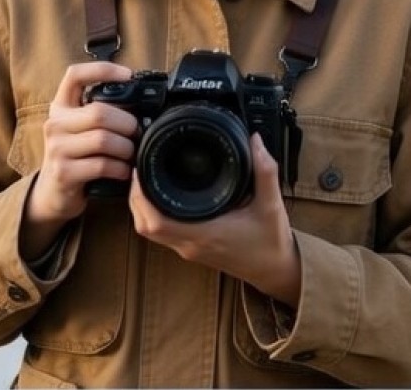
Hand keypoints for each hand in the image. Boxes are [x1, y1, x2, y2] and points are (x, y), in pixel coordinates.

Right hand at [20, 61, 135, 260]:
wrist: (54, 192)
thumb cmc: (77, 155)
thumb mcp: (82, 128)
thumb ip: (102, 112)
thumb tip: (143, 103)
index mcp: (61, 106)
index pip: (75, 75)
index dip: (103, 70)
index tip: (129, 75)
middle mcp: (55, 123)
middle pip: (99, 112)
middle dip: (127, 124)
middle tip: (138, 133)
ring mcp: (56, 148)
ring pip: (103, 139)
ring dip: (126, 148)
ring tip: (132, 154)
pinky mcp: (63, 173)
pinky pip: (102, 165)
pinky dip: (120, 168)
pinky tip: (124, 171)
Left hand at [129, 133, 300, 306]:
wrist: (275, 270)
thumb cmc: (271, 242)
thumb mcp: (272, 204)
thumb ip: (265, 171)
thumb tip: (256, 141)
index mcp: (205, 234)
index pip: (157, 222)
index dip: (140, 197)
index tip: (140, 169)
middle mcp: (191, 244)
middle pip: (145, 226)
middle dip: (135, 198)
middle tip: (139, 168)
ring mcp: (190, 249)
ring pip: (151, 231)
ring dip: (142, 207)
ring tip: (145, 177)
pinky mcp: (193, 248)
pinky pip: (163, 232)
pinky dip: (154, 214)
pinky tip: (162, 194)